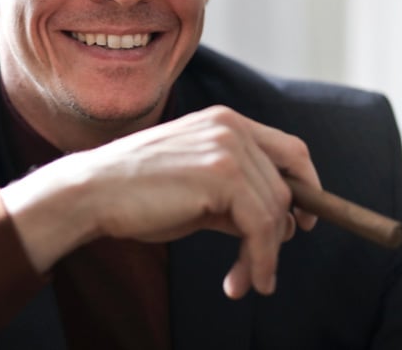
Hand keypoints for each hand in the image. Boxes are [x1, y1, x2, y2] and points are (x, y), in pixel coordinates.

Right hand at [0, 105, 319, 297]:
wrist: (95, 191)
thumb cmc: (138, 191)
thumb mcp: (196, 189)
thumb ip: (237, 198)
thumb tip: (280, 225)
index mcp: (225, 121)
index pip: (290, 150)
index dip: (307, 187)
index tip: (303, 222)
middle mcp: (231, 126)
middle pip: (287, 185)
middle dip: (280, 233)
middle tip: (260, 268)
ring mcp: (227, 147)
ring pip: (276, 210)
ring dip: (264, 255)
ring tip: (244, 280)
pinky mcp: (221, 173)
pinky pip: (261, 225)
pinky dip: (258, 260)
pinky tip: (238, 281)